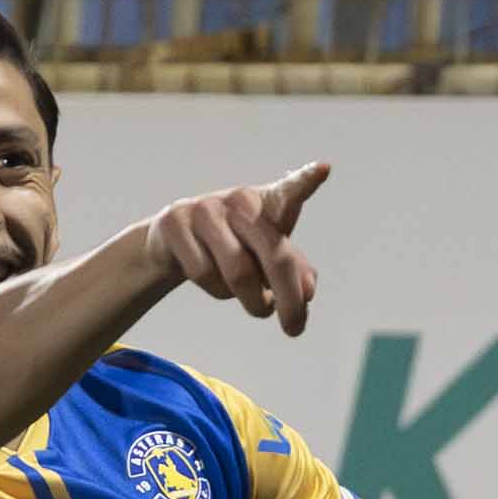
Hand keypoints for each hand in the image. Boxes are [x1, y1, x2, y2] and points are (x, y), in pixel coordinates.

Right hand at [146, 162, 330, 337]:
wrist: (174, 242)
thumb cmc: (235, 246)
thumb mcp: (267, 255)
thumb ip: (294, 270)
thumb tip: (307, 291)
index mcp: (268, 203)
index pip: (290, 191)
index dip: (305, 181)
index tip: (323, 169)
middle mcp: (240, 200)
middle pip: (274, 255)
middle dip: (289, 300)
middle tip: (294, 328)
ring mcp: (206, 209)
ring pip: (238, 273)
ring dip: (252, 301)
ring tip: (253, 300)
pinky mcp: (175, 223)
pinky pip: (204, 274)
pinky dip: (217, 291)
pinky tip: (215, 282)